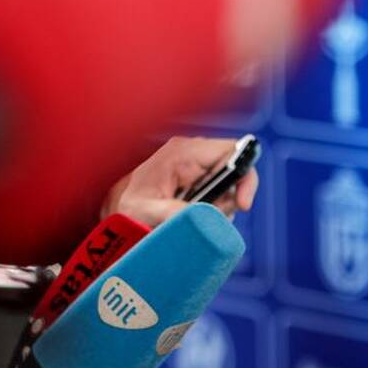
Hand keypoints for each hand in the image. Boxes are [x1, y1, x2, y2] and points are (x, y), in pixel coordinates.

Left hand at [101, 136, 258, 226]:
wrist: (122, 213)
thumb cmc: (130, 208)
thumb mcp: (145, 212)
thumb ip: (170, 212)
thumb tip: (201, 214)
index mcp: (182, 152)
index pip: (231, 151)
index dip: (245, 175)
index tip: (243, 204)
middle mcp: (193, 152)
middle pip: (234, 169)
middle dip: (229, 198)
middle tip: (211, 216)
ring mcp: (197, 164)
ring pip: (230, 183)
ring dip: (221, 205)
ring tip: (195, 216)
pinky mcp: (199, 177)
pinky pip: (222, 190)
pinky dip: (216, 207)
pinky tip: (196, 215)